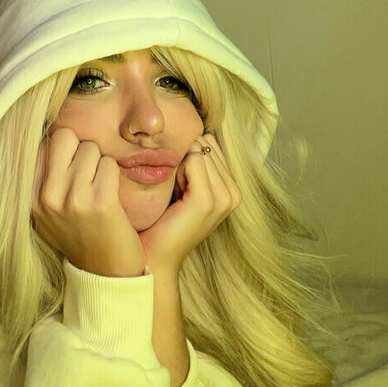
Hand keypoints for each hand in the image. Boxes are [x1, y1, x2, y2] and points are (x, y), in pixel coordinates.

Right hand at [32, 128, 145, 276]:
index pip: (44, 142)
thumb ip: (42, 176)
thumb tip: (47, 133)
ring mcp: (72, 200)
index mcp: (30, 195)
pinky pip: (110, 164)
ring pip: (91, 148)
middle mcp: (46, 196)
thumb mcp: (45, 210)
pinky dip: (114, 175)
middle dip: (80, 148)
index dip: (63, 149)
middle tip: (87, 172)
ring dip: (100, 163)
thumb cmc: (77, 233)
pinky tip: (111, 196)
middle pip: (66, 136)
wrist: (104, 273)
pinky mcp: (100, 203)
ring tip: (98, 188)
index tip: (70, 167)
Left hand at [138, 133, 240, 276]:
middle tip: (176, 192)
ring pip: (198, 151)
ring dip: (179, 167)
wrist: (153, 254)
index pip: (210, 143)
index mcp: (233, 189)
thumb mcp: (185, 184)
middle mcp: (234, 193)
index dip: (188, 157)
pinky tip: (174, 196)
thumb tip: (193, 132)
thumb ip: (197, 160)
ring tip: (176, 196)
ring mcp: (223, 198)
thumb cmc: (164, 217)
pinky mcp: (207, 200)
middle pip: (205, 145)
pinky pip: (193, 161)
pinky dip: (177, 173)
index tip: (181, 186)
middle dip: (184, 160)